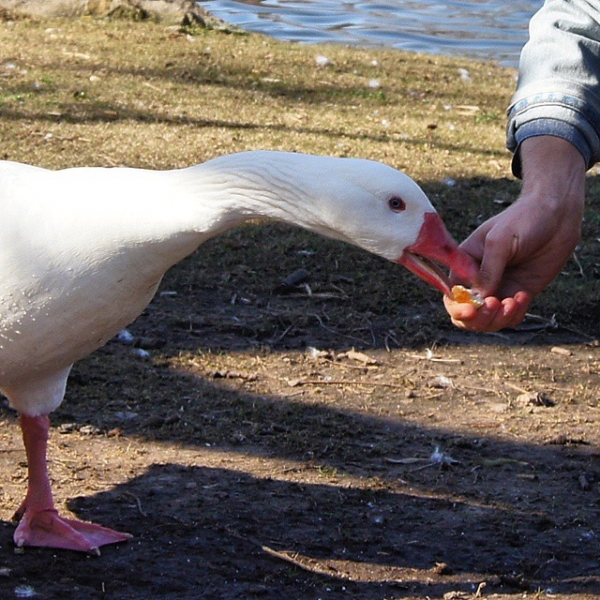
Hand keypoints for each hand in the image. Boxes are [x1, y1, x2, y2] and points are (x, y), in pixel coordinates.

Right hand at [445, 136, 585, 331]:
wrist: (557, 215)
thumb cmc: (523, 219)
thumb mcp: (500, 241)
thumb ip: (488, 270)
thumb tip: (479, 297)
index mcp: (464, 265)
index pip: (452, 294)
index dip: (457, 306)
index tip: (471, 309)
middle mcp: (478, 280)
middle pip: (467, 313)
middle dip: (479, 318)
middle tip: (496, 306)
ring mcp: (499, 288)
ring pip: (488, 320)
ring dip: (498, 318)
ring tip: (513, 301)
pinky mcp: (517, 294)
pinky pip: (510, 317)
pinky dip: (515, 315)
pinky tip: (524, 296)